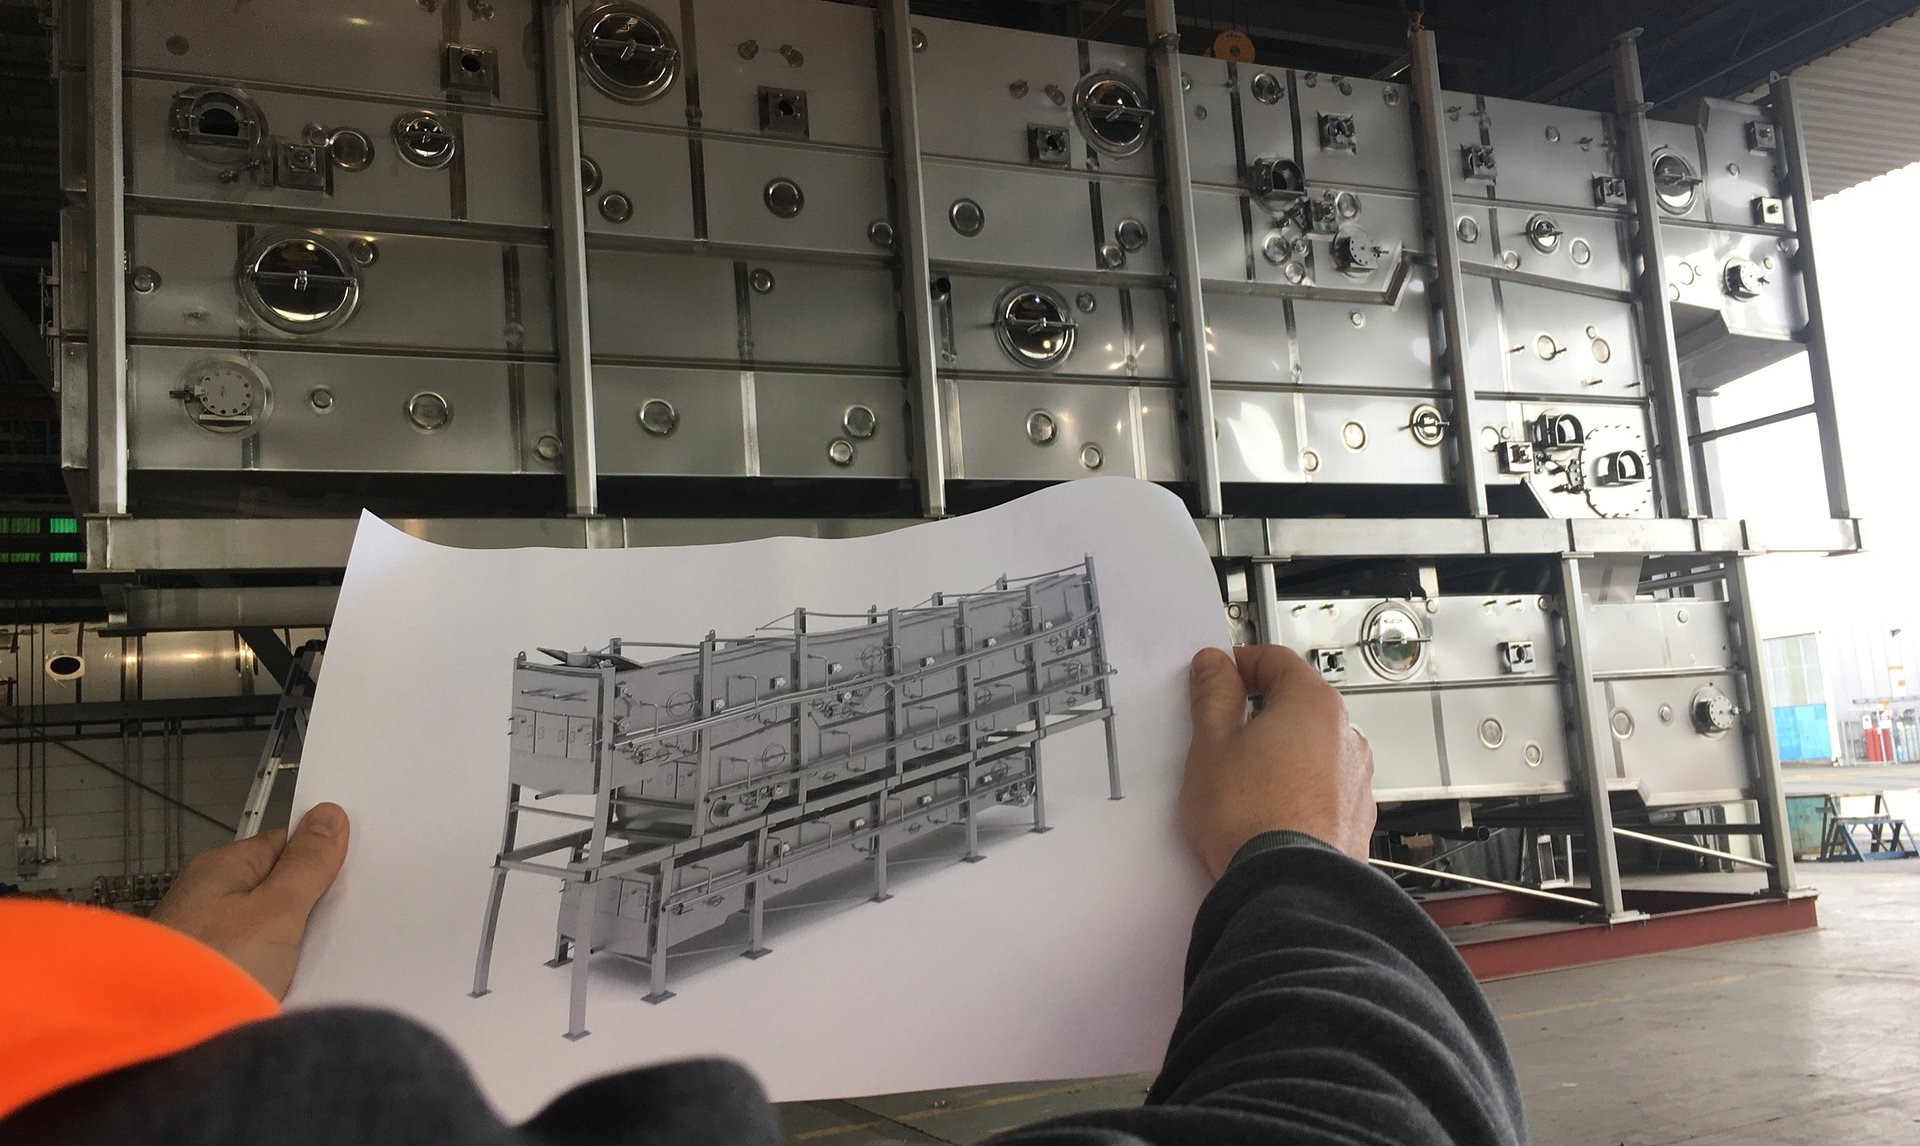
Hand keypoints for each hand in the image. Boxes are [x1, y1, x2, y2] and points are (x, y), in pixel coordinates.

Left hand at [150, 803, 349, 998]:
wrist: (170, 1044)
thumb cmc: (216, 967)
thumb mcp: (276, 911)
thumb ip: (306, 864)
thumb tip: (328, 813)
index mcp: (220, 870)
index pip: (283, 846)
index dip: (321, 857)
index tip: (359, 871)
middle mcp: (210, 900)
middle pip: (277, 888)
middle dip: (313, 901)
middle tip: (357, 912)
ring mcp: (210, 940)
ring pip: (271, 929)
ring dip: (299, 939)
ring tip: (337, 948)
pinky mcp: (216, 978)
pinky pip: (261, 962)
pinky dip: (283, 969)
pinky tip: (307, 978)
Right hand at [1181, 647, 1375, 876]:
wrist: (1286, 889)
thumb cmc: (1250, 818)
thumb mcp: (1211, 745)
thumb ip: (1213, 696)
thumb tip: (1215, 667)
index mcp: (1313, 705)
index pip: (1276, 660)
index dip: (1239, 664)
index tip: (1216, 678)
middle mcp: (1345, 736)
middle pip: (1297, 704)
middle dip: (1259, 712)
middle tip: (1220, 732)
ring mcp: (1355, 779)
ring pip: (1311, 749)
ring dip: (1280, 753)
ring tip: (1241, 781)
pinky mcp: (1354, 818)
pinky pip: (1321, 787)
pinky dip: (1296, 789)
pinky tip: (1266, 811)